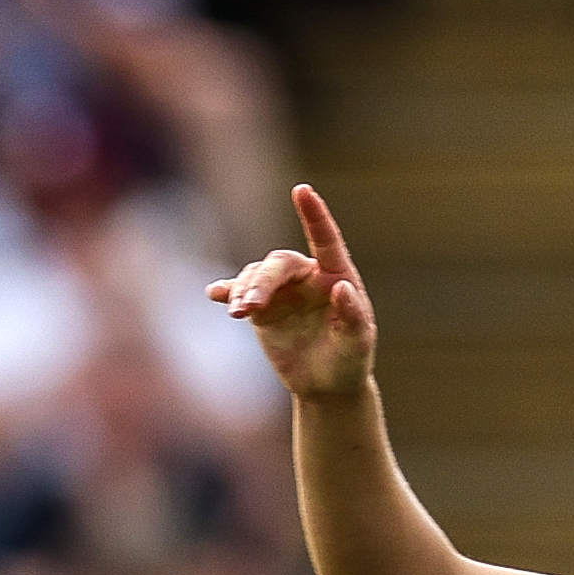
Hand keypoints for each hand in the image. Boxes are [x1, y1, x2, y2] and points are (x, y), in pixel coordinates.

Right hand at [208, 184, 377, 402]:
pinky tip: (214, 294)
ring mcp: (282, 292)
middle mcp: (307, 277)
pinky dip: (227, 292)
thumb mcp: (358, 342)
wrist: (327, 383)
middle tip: (251, 307)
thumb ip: (354, 314)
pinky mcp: (263, 311)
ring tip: (238, 313)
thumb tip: (341, 287)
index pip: (325, 240)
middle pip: (279, 264)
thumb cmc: (350, 359)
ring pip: (256, 276)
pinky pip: (240, 293)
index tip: (301, 190)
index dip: (313, 215)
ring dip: (244, 291)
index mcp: (336, 275)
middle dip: (262, 281)